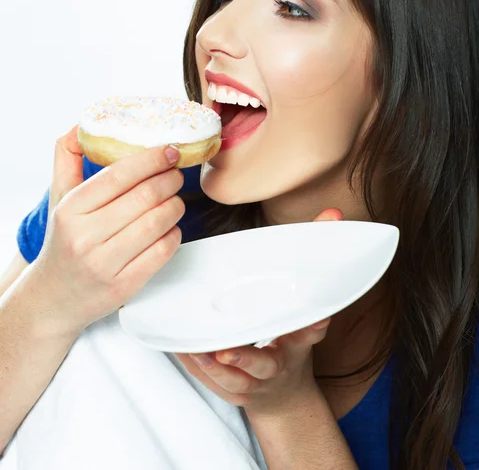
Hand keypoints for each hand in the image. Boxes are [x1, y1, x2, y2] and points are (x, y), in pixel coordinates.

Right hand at [29, 126, 185, 336]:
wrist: (54, 297)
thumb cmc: (64, 241)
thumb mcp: (59, 199)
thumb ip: (68, 159)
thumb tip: (81, 126)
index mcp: (71, 209)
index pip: (119, 175)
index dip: (151, 159)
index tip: (169, 151)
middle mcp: (85, 237)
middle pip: (145, 197)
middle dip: (170, 180)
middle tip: (176, 175)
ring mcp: (105, 264)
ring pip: (158, 223)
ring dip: (176, 206)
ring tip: (174, 201)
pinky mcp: (124, 286)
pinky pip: (163, 251)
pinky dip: (174, 234)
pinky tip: (169, 228)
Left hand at [175, 208, 342, 416]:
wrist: (283, 394)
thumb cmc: (292, 337)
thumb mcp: (309, 305)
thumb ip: (317, 258)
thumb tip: (333, 214)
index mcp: (299, 341)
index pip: (310, 332)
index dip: (313, 325)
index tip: (312, 319)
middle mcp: (278, 364)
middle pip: (265, 364)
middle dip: (247, 358)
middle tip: (226, 350)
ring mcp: (255, 382)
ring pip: (234, 380)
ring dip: (213, 367)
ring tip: (194, 350)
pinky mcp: (234, 391)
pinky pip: (213, 384)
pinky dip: (197, 369)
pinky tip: (181, 350)